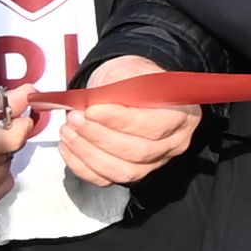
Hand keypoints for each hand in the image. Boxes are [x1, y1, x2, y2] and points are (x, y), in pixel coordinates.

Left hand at [57, 53, 198, 188]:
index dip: (120, 121)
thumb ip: (117, 88)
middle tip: (75, 118)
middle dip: (99, 137)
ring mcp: (153, 163)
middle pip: (138, 152)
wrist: (130, 88)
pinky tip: (69, 147)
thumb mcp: (129, 71)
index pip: (153, 126)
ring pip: (121, 171)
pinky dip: (81, 165)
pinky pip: (105, 179)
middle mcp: (173, 144)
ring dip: (88, 152)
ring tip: (69, 130)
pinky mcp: (131, 173)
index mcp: (182, 115)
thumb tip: (94, 106)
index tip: (91, 110)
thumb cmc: (132, 79)